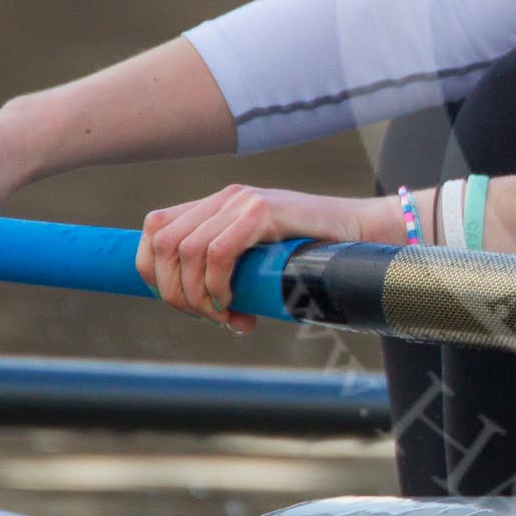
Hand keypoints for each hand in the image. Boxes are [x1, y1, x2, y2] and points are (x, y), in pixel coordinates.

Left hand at [136, 185, 386, 333]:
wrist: (362, 234)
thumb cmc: (314, 255)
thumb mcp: (261, 260)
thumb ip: (233, 274)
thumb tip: (210, 313)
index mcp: (217, 206)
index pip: (155, 230)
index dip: (152, 272)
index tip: (181, 303)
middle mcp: (225, 198)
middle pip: (164, 245)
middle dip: (175, 293)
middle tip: (209, 317)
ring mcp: (243, 200)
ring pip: (185, 250)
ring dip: (197, 295)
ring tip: (226, 316)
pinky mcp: (263, 210)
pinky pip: (218, 251)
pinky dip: (217, 284)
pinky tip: (235, 303)